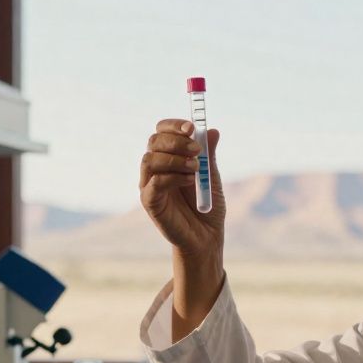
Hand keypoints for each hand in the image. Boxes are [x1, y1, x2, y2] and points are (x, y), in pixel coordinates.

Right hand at [139, 119, 224, 259]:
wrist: (207, 236)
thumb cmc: (207, 206)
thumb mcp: (211, 176)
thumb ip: (209, 155)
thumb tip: (212, 130)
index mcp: (168, 158)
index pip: (161, 132)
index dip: (173, 126)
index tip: (191, 127)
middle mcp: (155, 169)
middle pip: (154, 142)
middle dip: (176, 141)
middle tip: (197, 150)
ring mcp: (149, 185)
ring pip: (150, 159)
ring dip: (174, 158)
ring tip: (195, 168)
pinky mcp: (150, 202)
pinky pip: (154, 182)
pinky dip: (172, 177)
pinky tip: (189, 181)